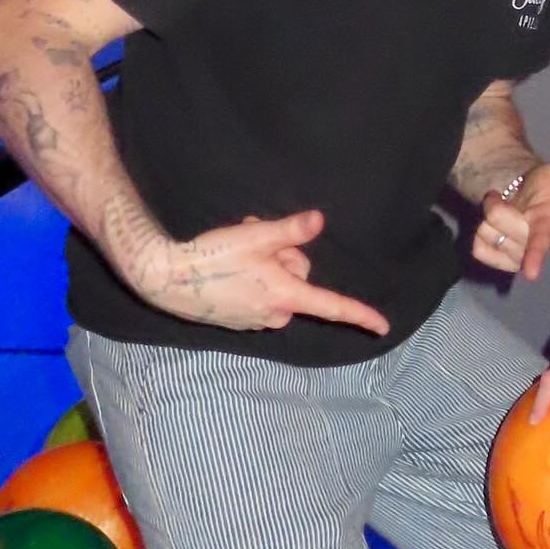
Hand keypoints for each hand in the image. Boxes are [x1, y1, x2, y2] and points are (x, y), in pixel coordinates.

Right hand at [129, 210, 390, 335]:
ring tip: (237, 251)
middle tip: (254, 240)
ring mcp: (257, 319)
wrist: (167, 279)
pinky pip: (260, 293)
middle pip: (298, 276)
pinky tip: (228, 266)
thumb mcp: (256, 237)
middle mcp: (276, 314)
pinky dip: (251, 277)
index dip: (361, 315)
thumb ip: (291, 230)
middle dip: (283, 256)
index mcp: (286, 295)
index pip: (333, 307)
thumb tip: (319, 221)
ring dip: (265, 264)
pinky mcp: (239, 320)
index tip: (383, 327)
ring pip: (278, 283)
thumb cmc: (213, 257)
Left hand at [472, 152, 549, 279]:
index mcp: (546, 226)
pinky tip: (491, 227)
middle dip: (500, 208)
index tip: (531, 273)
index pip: (541, 243)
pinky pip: (478, 249)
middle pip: (504, 230)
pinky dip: (480, 234)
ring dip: (489, 216)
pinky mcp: (494, 257)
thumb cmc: (546, 186)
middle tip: (509, 198)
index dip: (535, 256)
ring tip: (502, 208)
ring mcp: (512, 254)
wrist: (523, 193)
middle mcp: (531, 245)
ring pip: (489, 235)